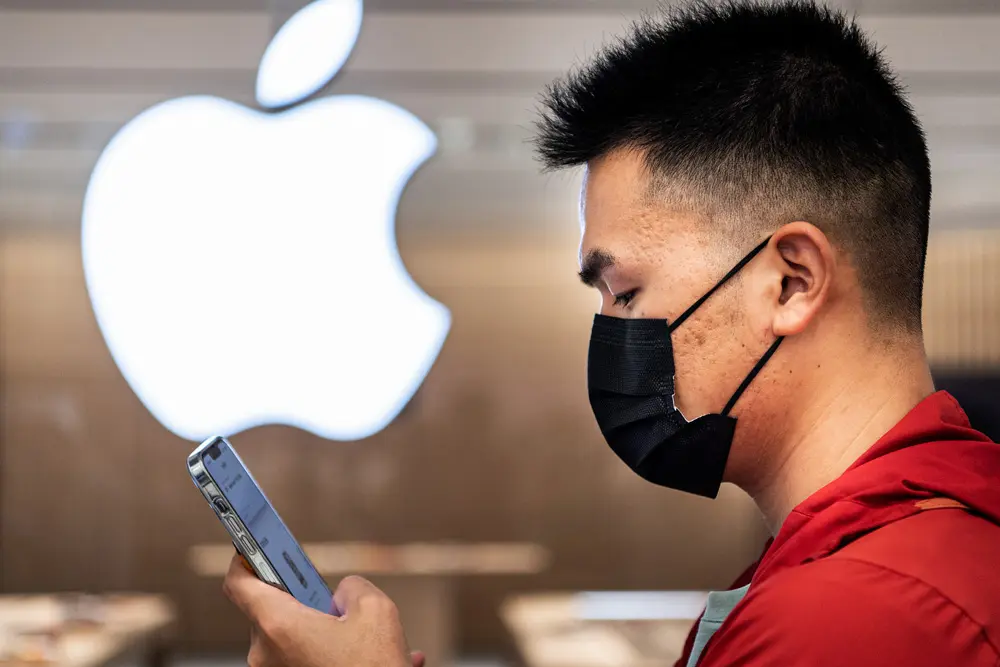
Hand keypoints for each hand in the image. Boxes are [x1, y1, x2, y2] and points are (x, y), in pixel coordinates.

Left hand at [223, 554, 422, 666]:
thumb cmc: (373, 666)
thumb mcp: (375, 609)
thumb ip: (351, 587)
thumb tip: (341, 593)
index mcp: (278, 626)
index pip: (238, 582)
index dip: (244, 558)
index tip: (254, 547)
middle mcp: (266, 654)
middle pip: (272, 610)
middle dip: (302, 601)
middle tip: (330, 598)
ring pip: (293, 638)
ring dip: (321, 630)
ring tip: (360, 633)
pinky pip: (302, 660)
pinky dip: (328, 653)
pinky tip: (364, 654)